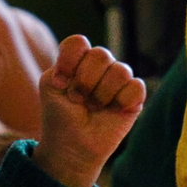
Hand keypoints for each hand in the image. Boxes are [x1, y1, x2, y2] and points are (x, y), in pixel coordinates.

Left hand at [33, 35, 145, 186]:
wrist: (72, 143)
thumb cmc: (60, 113)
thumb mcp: (51, 87)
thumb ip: (63, 66)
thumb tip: (86, 60)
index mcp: (77, 60)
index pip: (78, 42)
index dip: (69, 61)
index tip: (60, 83)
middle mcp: (100, 65)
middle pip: (100, 54)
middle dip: (85, 81)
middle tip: (77, 99)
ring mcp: (118, 79)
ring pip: (120, 70)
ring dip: (101, 94)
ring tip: (93, 107)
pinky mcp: (134, 95)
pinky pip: (136, 86)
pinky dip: (120, 101)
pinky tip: (111, 110)